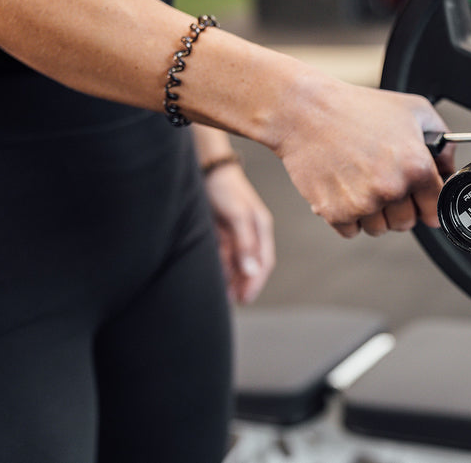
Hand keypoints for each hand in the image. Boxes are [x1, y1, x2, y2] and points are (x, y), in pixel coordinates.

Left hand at [202, 162, 275, 303]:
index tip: (246, 299)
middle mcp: (250, 233)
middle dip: (243, 284)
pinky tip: (215, 277)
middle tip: (233, 301)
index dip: (256, 282)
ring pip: (236, 263)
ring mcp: (236, 233)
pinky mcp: (221, 232)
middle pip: (250, 265)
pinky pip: (224, 255)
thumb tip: (252, 271)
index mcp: (261, 228)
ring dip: (232, 279)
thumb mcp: (238, 215)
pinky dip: (221, 268)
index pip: (264, 262)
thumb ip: (245, 243)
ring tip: (222, 296)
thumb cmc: (225, 188)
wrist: (206, 168)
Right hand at [271, 74, 455, 237]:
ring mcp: (363, 203)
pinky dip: (348, 216)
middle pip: (407, 223)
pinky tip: (344, 188)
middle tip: (384, 183)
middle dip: (400, 208)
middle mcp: (391, 188)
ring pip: (379, 229)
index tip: (421, 200)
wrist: (305, 111)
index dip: (429, 203)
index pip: (436, 209)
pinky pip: (351, 232)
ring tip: (361, 182)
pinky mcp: (335, 212)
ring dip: (374, 213)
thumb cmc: (356, 108)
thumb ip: (443, 140)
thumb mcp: (414, 109)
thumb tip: (450, 167)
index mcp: (415, 166)